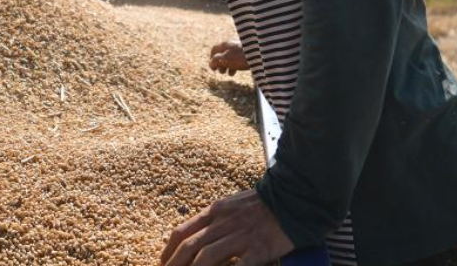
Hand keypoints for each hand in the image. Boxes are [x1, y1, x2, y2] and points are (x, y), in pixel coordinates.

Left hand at [160, 189, 293, 265]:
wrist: (294, 198)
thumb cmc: (264, 203)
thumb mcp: (232, 204)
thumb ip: (215, 219)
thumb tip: (198, 237)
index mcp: (215, 211)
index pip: (183, 231)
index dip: (168, 250)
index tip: (162, 263)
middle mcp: (224, 223)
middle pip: (190, 247)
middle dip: (174, 265)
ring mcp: (241, 236)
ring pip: (207, 257)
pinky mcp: (259, 249)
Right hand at [208, 40, 248, 75]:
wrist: (260, 55)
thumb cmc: (240, 57)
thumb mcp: (225, 59)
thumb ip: (216, 61)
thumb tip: (211, 64)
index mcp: (225, 44)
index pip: (214, 50)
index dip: (212, 59)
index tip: (213, 68)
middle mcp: (232, 45)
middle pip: (222, 54)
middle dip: (221, 64)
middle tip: (221, 72)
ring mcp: (239, 49)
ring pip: (230, 57)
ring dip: (228, 66)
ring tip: (230, 74)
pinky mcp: (247, 54)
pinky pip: (238, 59)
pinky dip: (235, 66)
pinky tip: (237, 71)